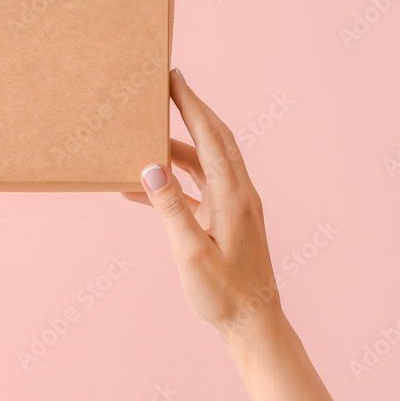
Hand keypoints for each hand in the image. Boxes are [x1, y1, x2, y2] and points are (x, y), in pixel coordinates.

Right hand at [124, 69, 281, 343]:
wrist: (254, 323)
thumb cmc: (223, 293)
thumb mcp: (190, 252)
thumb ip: (170, 208)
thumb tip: (149, 167)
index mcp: (233, 194)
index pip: (211, 136)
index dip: (191, 104)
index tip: (174, 78)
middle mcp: (238, 192)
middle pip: (214, 138)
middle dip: (191, 109)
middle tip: (169, 86)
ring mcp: (235, 206)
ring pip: (206, 162)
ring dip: (179, 145)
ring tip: (149, 134)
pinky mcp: (228, 220)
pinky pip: (199, 189)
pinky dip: (175, 181)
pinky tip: (145, 188)